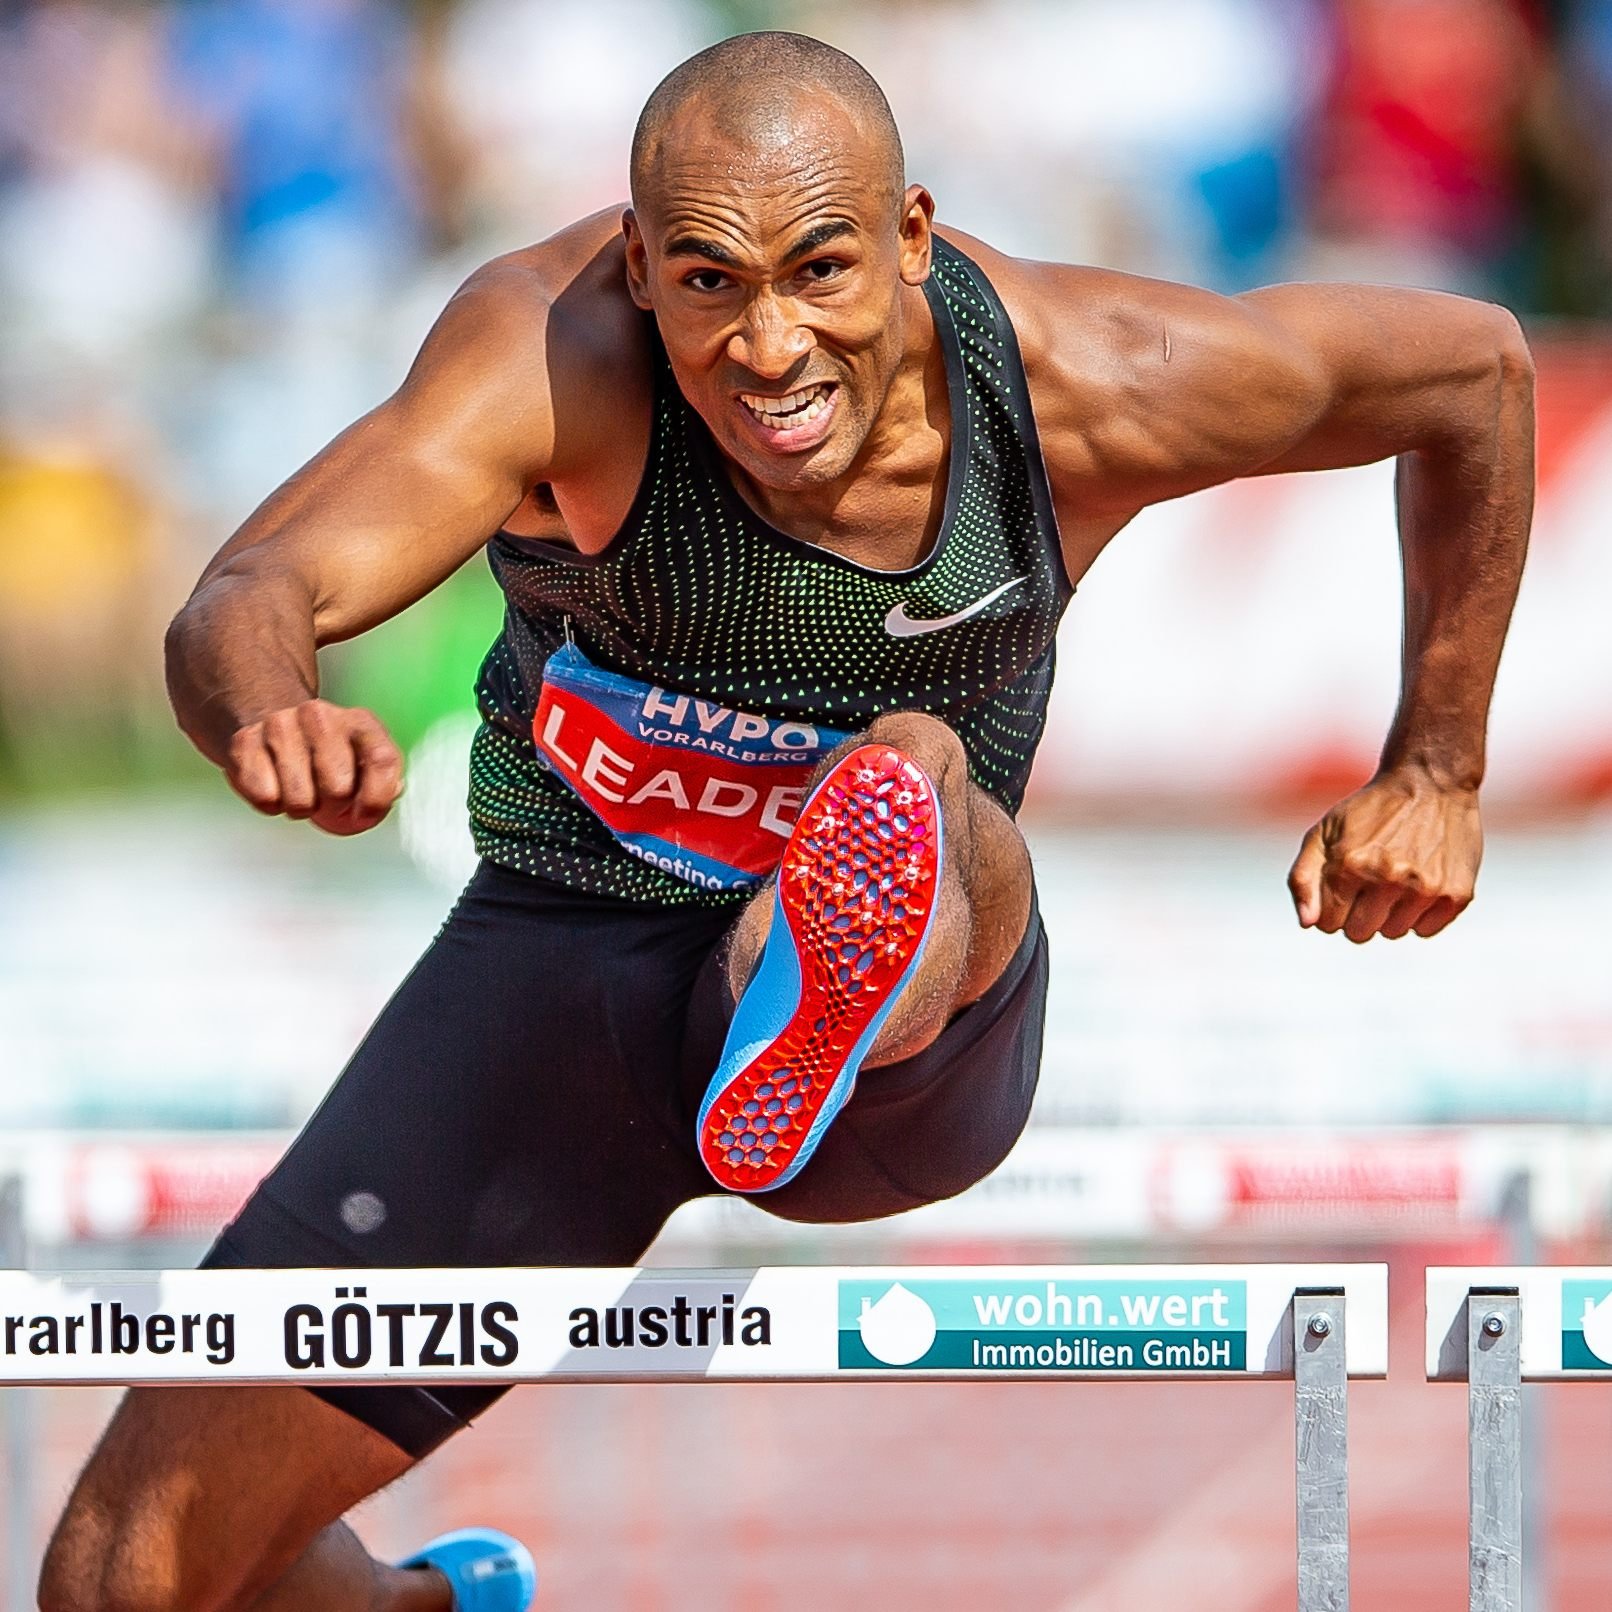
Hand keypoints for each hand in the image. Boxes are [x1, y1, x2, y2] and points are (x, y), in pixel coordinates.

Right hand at [224, 701, 403, 835]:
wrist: (266, 718)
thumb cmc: (322, 752)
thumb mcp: (362, 760)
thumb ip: (384, 780)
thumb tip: (391, 791)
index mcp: (360, 722)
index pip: (382, 760)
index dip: (377, 798)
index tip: (364, 815)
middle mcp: (321, 716)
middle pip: (338, 788)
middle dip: (333, 805)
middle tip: (325, 796)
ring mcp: (280, 725)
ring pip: (299, 800)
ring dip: (300, 806)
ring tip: (299, 788)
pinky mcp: (245, 742)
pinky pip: (265, 798)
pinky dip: (270, 803)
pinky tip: (274, 783)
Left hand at [1287, 768, 1480, 941]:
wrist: (1430, 782)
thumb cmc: (1370, 810)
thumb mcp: (1323, 832)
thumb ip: (1303, 878)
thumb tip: (1307, 924)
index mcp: (1350, 865)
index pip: (1328, 924)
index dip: (1332, 906)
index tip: (1342, 884)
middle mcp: (1388, 879)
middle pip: (1360, 933)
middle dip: (1357, 913)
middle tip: (1369, 881)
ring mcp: (1425, 889)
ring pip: (1393, 933)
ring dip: (1390, 913)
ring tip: (1396, 877)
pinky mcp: (1456, 895)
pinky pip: (1425, 930)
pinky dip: (1420, 914)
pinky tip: (1420, 880)